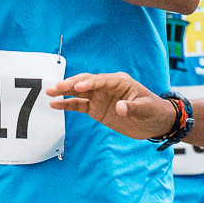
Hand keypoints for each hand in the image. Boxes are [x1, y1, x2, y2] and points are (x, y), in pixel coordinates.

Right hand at [48, 72, 173, 140]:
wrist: (154, 122)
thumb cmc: (153, 111)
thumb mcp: (146, 109)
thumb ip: (132, 108)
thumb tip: (120, 108)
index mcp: (120, 82)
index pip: (101, 80)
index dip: (89, 82)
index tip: (77, 86)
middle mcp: (107, 87)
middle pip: (86, 82)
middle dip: (71, 84)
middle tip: (56, 87)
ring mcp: (100, 97)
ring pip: (79, 92)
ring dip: (65, 92)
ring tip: (49, 92)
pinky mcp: (96, 108)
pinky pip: (79, 105)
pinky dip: (67, 105)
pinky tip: (55, 104)